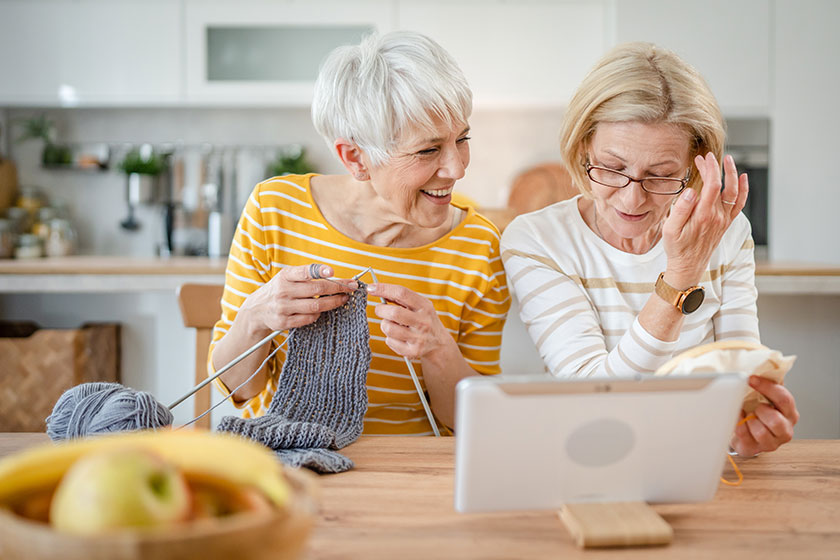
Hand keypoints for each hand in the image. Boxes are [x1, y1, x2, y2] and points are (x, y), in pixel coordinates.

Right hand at [238, 264, 356, 333]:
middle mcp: (283, 291)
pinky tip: (324, 310)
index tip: (332, 271)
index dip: (319, 271)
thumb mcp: (286, 277)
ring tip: (344, 298)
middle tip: (351, 287)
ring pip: (315, 306)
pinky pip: (308, 319)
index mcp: (285, 276)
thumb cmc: (279, 290)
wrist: (257, 310)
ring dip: (333, 302)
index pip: (303, 272)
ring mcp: (284, 308)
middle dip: (337, 288)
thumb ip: (306, 275)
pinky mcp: (284, 322)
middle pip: (316, 290)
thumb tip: (334, 277)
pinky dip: (319, 315)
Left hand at [368, 283, 451, 359]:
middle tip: (380, 309)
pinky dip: (389, 338)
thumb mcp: (419, 305)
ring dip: (384, 324)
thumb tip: (376, 289)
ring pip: (388, 328)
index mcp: (425, 306)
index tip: (371, 288)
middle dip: (381, 309)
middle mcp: (423, 322)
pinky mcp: (412, 351)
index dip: (384, 289)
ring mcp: (418, 338)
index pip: (402, 293)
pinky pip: (389, 341)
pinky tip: (397, 337)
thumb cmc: (423, 320)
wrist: (438, 343)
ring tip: (392, 324)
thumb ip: (401, 298)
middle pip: (393, 312)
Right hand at [662, 153, 748, 285]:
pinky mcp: (725, 224)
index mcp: (703, 216)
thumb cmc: (677, 249)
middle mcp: (717, 217)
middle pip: (723, 185)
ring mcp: (724, 220)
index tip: (702, 159)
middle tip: (707, 157)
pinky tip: (743, 179)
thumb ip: (681, 209)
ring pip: (734, 192)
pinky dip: (744, 190)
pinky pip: (739, 204)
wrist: (688, 267)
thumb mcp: (670, 230)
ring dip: (733, 174)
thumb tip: (691, 191)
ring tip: (728, 161)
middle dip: (716, 168)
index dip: (709, 169)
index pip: (712, 185)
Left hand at [730, 375, 798, 456]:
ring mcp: (772, 442)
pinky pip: (744, 435)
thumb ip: (765, 385)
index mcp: (789, 412)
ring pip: (760, 431)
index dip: (767, 387)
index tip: (750, 379)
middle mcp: (785, 429)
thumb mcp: (764, 397)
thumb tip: (754, 369)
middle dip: (760, 410)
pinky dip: (738, 425)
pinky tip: (739, 421)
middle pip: (775, 420)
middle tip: (755, 407)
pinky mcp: (756, 449)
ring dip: (749, 420)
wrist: (745, 433)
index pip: (784, 398)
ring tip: (748, 416)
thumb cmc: (756, 412)